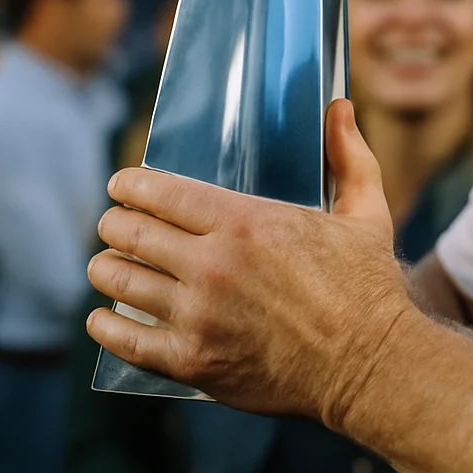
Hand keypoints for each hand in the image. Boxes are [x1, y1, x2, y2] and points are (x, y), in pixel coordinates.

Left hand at [87, 99, 410, 423]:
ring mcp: (198, 315)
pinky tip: (103, 318)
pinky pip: (126, 339)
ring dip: (105, 268)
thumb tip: (340, 107)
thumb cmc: (367, 287)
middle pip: (129, 232)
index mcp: (246, 222)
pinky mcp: (192, 361)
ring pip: (119, 281)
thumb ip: (349, 156)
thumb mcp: (366, 212)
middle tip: (114, 225)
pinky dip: (105, 326)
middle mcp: (213, 264)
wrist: (369, 365)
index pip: (160, 192)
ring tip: (106, 265)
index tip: (121, 186)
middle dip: (114, 223)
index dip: (129, 185)